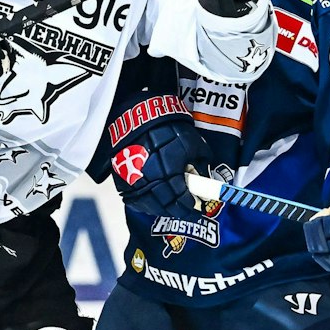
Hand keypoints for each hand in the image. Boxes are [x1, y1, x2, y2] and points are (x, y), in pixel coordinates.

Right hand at [105, 91, 207, 218]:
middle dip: (178, 211)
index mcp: (171, 175)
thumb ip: (202, 163)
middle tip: (186, 213)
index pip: (182, 200)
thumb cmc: (170, 128)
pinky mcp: (123, 179)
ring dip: (161, 210)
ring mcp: (135, 183)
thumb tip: (206, 177)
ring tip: (170, 210)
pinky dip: (145, 205)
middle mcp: (152, 183)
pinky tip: (152, 204)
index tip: (197, 208)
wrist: (142, 117)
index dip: (190, 206)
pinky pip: (134, 199)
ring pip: (149, 206)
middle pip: (166, 206)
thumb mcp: (194, 143)